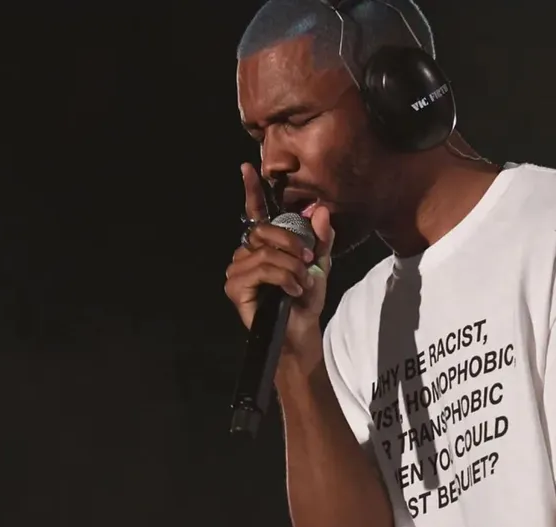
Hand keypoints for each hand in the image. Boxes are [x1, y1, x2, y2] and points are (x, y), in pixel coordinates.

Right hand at [224, 163, 334, 351]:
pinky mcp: (234, 287)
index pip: (255, 213)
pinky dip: (283, 279)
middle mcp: (246, 253)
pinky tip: (291, 292)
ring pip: (266, 253)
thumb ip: (320, 238)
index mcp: (265, 244)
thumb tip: (321, 209)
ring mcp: (237, 270)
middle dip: (291, 245)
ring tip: (300, 285)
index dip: (251, 190)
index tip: (247, 168)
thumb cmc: (306, 298)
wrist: (302, 328)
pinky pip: (261, 270)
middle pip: (264, 231)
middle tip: (306, 262)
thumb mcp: (319, 264)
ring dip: (291, 268)